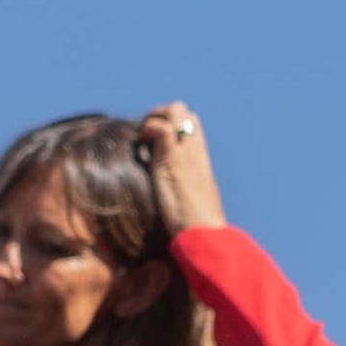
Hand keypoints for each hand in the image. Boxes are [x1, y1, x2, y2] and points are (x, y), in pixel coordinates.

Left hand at [139, 100, 225, 234]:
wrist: (204, 233)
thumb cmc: (197, 225)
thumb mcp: (191, 200)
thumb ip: (183, 188)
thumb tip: (171, 193)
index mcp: (200, 159)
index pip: (191, 124)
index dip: (172, 123)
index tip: (154, 139)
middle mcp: (195, 150)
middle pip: (183, 111)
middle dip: (160, 114)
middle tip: (145, 135)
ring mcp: (185, 153)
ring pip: (175, 111)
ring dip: (153, 117)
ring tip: (142, 138)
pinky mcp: (173, 161)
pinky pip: (163, 129)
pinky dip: (148, 129)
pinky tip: (141, 147)